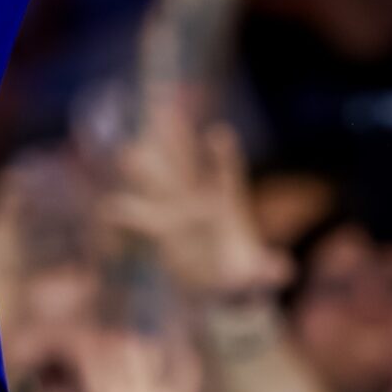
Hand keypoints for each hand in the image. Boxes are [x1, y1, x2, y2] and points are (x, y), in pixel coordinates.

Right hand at [101, 90, 290, 299]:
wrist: (215, 284)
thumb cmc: (240, 272)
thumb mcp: (256, 274)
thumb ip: (267, 270)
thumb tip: (284, 269)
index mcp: (227, 201)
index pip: (225, 172)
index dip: (222, 154)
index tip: (219, 133)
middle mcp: (198, 197)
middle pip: (184, 162)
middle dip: (173, 138)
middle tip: (163, 107)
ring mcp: (173, 210)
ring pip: (156, 182)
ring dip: (143, 169)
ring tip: (129, 153)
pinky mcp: (155, 229)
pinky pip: (134, 219)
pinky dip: (120, 216)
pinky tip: (108, 211)